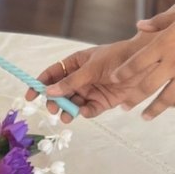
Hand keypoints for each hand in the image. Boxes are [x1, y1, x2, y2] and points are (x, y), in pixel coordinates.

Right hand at [28, 38, 153, 119]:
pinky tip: (84, 112)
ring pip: (73, 103)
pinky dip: (85, 112)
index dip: (40, 83)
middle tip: (52, 108)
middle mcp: (81, 78)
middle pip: (60, 92)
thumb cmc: (117, 57)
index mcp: (76, 63)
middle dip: (54, 101)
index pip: (53, 73)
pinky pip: (89, 110)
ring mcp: (91, 90)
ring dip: (67, 110)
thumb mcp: (91, 67)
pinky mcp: (103, 102)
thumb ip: (71, 81)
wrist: (144, 64)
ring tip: (66, 116)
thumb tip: (49, 91)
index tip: (30, 95)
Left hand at [107, 0, 174, 120]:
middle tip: (124, 107)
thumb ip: (158, 21)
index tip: (114, 80)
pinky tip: (173, 105)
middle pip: (147, 85)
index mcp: (165, 42)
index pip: (137, 62)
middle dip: (133, 98)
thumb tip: (139, 26)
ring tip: (146, 116)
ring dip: (154, 109)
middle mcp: (174, 61)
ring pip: (167, 98)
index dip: (124, 73)